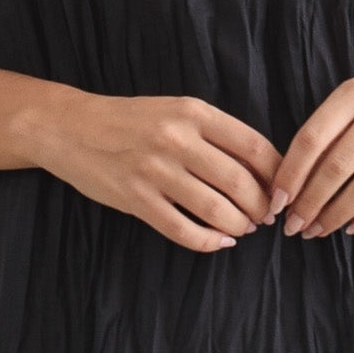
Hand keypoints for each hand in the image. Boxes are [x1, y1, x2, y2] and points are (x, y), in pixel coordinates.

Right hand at [38, 92, 280, 253]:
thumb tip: (262, 169)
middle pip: (240, 183)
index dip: (277, 174)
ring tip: (243, 228)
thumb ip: (215, 134)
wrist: (70, 127)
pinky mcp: (136, 199)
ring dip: (238, 225)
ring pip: (216, 210)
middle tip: (264, 216)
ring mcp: (155, 171)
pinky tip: (219, 241)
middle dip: (261, 207)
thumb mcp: (176, 110)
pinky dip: (209, 242)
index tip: (282, 190)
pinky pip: (183, 230)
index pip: (254, 147)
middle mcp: (177, 139)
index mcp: (194, 113)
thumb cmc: (131, 120)